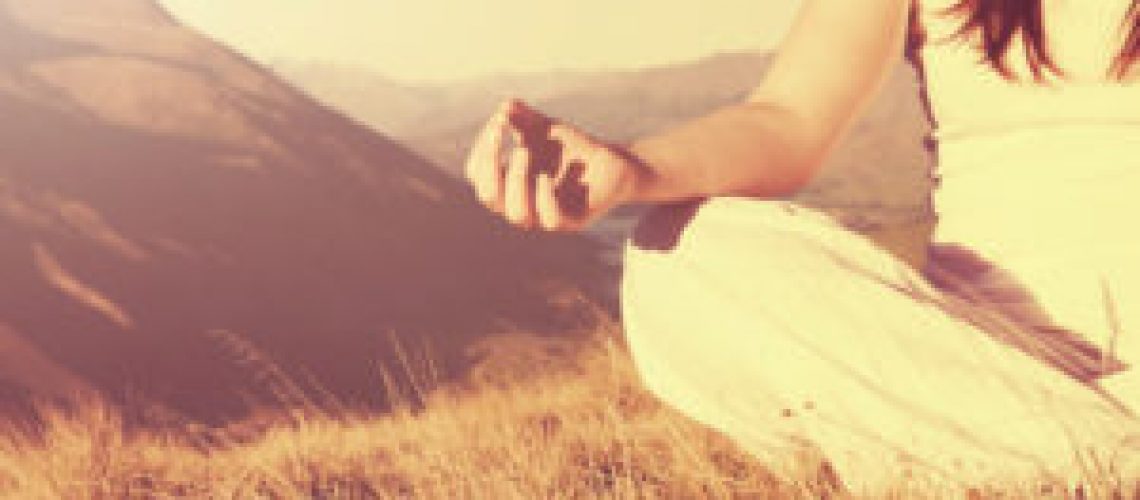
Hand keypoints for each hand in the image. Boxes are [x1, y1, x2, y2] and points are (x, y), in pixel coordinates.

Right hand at [465, 99, 643, 230]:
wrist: (612, 162)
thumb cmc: (572, 148)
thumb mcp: (545, 129)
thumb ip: (524, 118)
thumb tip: (505, 106)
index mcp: (508, 185)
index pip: (478, 176)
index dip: (482, 151)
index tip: (498, 123)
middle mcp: (521, 204)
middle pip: (490, 197)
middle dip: (491, 167)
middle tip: (503, 135)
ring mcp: (545, 216)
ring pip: (517, 214)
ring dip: (516, 182)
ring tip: (524, 152)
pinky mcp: (572, 222)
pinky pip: (551, 220)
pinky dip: (544, 199)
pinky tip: (544, 177)